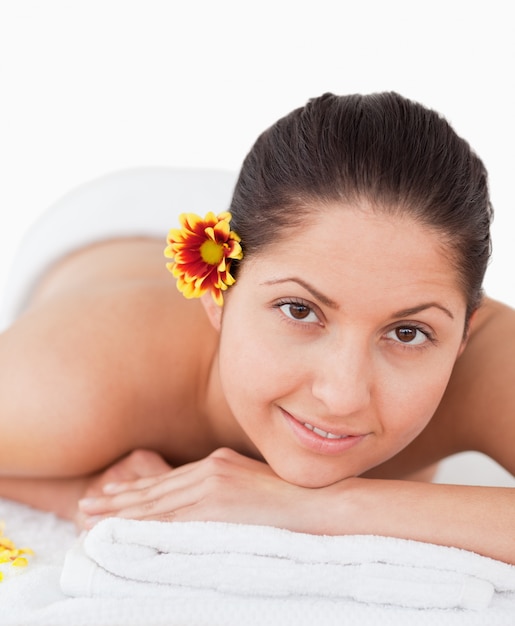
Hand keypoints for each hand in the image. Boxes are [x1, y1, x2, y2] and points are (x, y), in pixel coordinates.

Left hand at [78, 448, 327, 531]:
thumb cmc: (294, 502)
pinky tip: (122, 531)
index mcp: (218, 463)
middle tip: (88, 505)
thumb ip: (226, 491)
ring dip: (121, 512)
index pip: (168, 480)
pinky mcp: (217, 502)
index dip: (137, 489)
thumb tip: (207, 509)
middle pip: (155, 488)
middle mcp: (211, 468)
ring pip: (156, 502)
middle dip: (119, 499)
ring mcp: (213, 483)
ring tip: (92, 518)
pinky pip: (171, 517)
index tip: (112, 494)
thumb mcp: (254, 487)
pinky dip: (142, 525)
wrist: (323, 504)